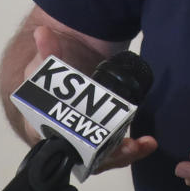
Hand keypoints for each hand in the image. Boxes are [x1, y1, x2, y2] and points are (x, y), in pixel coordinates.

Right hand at [29, 25, 157, 169]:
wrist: (68, 68)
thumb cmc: (51, 72)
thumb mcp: (46, 60)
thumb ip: (46, 50)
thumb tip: (42, 33)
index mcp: (41, 125)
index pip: (55, 143)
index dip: (73, 146)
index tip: (93, 143)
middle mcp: (63, 139)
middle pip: (84, 156)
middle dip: (107, 153)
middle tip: (127, 146)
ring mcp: (84, 142)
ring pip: (101, 157)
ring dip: (123, 153)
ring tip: (143, 144)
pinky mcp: (100, 139)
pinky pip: (113, 150)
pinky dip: (130, 148)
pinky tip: (148, 142)